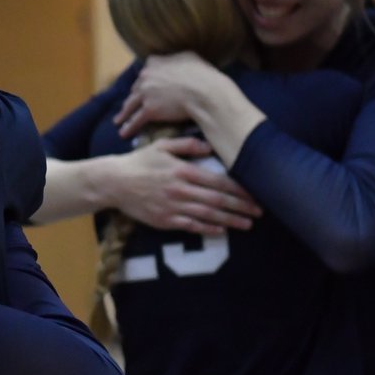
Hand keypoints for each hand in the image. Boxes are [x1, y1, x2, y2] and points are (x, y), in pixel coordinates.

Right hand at [110, 137, 262, 234]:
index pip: (219, 181)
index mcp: (183, 171)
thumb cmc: (138, 162)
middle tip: (260, 212)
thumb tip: (209, 146)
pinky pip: (190, 226)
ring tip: (247, 224)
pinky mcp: (164, 220)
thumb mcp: (161, 146)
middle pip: (218, 200)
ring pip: (208, 215)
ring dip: (230, 220)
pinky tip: (220, 230)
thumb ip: (187, 144)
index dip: (240, 189)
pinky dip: (207, 229)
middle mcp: (181, 190)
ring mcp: (173, 207)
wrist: (114, 182)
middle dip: (241, 206)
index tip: (256, 193)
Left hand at [115, 52, 223, 137]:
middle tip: (129, 105)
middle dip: (133, 97)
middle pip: (135, 88)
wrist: (204, 92)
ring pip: (131, 105)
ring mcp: (145, 93)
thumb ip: (176, 59)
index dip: (145, 79)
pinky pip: (136, 120)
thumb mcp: (188, 57)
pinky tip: (124, 133)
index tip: (143, 84)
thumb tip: (176, 60)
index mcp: (155, 63)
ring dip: (124, 114)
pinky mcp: (149, 110)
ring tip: (118, 120)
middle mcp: (146, 76)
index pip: (145, 70)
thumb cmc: (202, 74)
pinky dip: (129, 128)